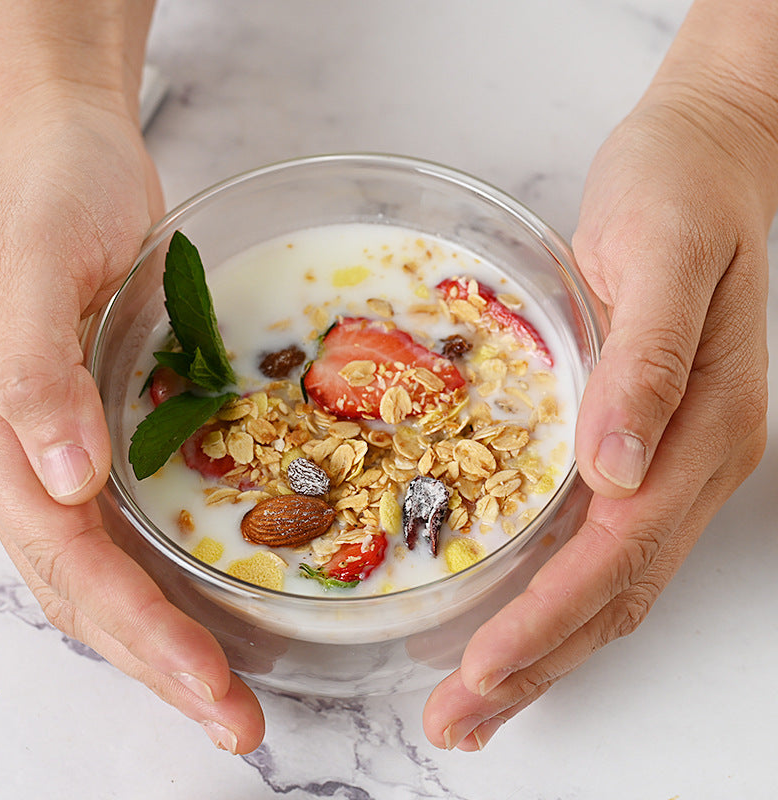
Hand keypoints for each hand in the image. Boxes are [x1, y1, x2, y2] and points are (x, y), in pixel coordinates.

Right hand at [0, 86, 263, 752]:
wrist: (64, 149)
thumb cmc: (39, 197)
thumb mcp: (31, 272)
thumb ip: (29, 371)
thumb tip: (57, 479)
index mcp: (5, 444)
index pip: (74, 570)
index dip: (142, 638)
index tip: (213, 694)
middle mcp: (39, 463)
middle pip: (97, 592)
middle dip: (167, 665)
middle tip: (239, 724)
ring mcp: (78, 449)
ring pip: (119, 569)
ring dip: (174, 634)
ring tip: (235, 691)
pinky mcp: (118, 424)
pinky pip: (143, 515)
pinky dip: (178, 567)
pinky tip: (222, 594)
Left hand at [423, 76, 775, 749]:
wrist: (707, 156)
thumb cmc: (682, 191)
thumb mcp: (661, 255)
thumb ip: (649, 366)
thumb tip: (618, 470)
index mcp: (700, 428)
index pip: (616, 553)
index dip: (547, 619)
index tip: (482, 670)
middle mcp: (688, 461)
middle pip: (611, 592)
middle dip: (534, 665)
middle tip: (461, 722)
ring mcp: (667, 457)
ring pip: (606, 580)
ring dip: (542, 646)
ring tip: (476, 699)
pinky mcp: (636, 439)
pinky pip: (598, 539)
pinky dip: (552, 593)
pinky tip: (511, 614)